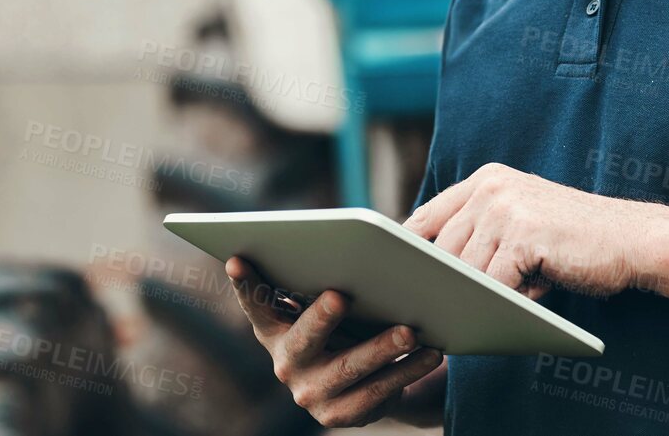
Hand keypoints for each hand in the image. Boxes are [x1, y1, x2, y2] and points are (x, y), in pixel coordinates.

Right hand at [226, 256, 444, 427]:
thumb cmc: (346, 326)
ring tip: (410, 331)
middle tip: (340, 296)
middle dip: (320, 318)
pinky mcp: (340, 414)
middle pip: (303, 339)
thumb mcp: (330, 307)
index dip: (246, 284)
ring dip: (381, 348)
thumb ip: (327, 285)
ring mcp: (311, 392)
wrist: (366, 382)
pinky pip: (378, 391)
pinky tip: (431, 352)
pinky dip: (407, 370)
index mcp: (276, 329)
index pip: (257, 304)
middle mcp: (286, 363)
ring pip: (348, 368)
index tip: (237, 259)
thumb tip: (359, 253)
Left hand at [403, 162, 662, 298]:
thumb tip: (428, 276)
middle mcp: (491, 187)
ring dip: (481, 295)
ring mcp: (506, 209)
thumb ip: (481, 234)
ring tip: (505, 297)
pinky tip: (527, 297)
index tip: (401, 282)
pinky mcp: (523, 236)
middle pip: (441, 252)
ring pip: (465, 272)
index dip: (409, 254)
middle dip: (447, 284)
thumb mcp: (522, 223)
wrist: (632, 240)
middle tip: (453, 308)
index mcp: (487, 180)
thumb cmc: (575, 242)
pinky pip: (493, 285)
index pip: (426, 218)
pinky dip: (506, 301)